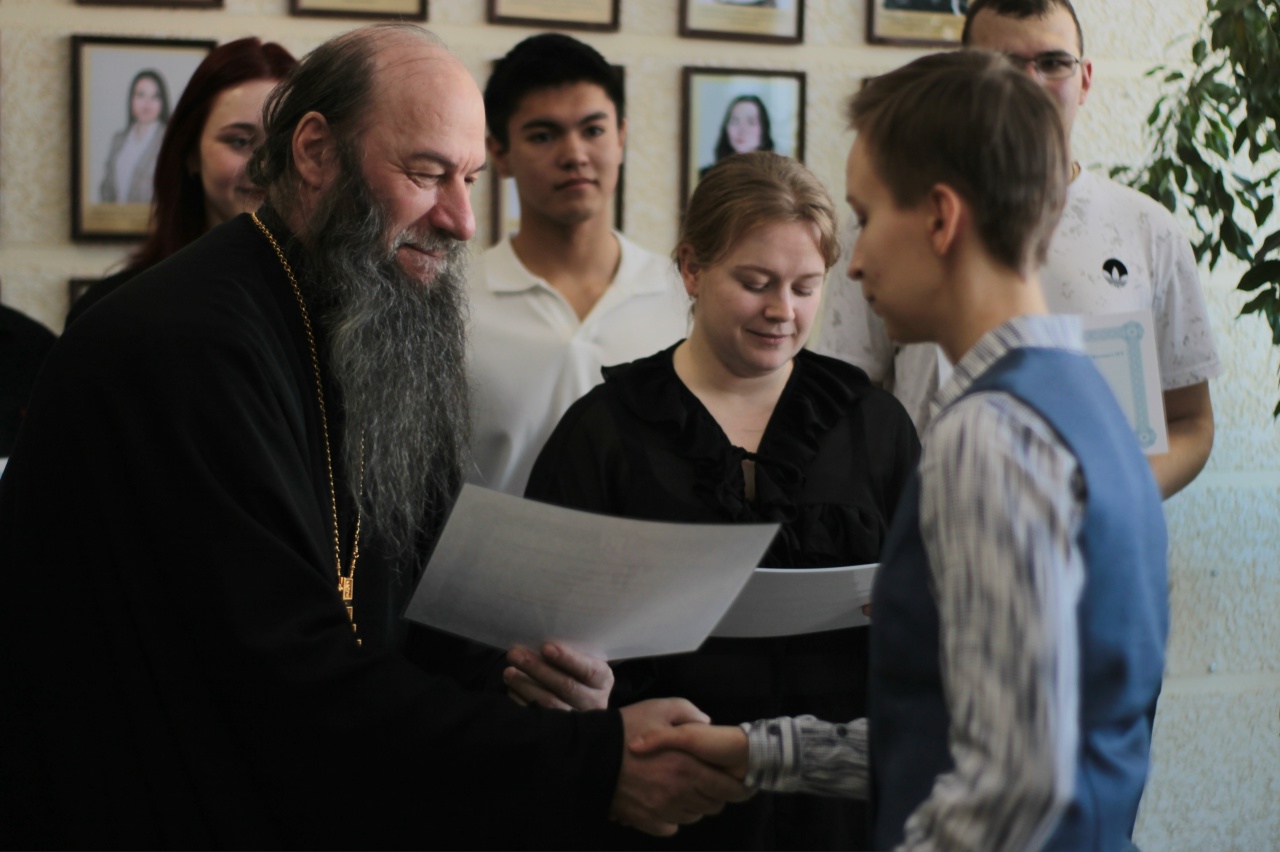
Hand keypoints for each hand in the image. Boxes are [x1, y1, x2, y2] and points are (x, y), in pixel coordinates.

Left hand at [504, 642, 613, 710]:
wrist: (580, 700)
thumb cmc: (577, 673)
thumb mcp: (584, 661)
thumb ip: (570, 653)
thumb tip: (539, 641)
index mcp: (603, 681)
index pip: (588, 670)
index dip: (567, 659)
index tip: (546, 647)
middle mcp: (594, 703)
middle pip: (565, 686)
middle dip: (538, 668)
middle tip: (515, 654)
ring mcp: (577, 721)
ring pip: (550, 704)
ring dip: (526, 685)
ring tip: (509, 671)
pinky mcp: (559, 733)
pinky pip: (537, 718)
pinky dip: (521, 701)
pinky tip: (511, 688)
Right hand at [611, 699, 752, 836]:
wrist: (591, 756)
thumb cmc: (626, 729)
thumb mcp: (661, 707)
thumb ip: (690, 713)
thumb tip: (706, 723)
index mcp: (689, 767)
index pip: (728, 788)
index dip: (740, 787)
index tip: (743, 781)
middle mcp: (680, 794)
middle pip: (714, 805)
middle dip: (717, 794)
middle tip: (710, 780)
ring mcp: (663, 810)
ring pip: (694, 816)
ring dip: (695, 804)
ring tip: (686, 787)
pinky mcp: (646, 821)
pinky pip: (671, 826)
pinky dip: (673, 816)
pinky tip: (666, 800)